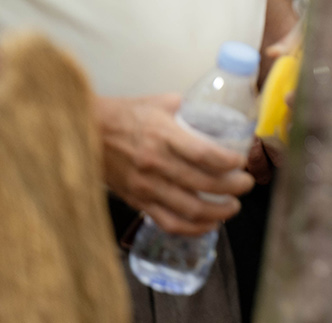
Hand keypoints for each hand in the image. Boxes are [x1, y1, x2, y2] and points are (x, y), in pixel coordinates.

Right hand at [95, 94, 253, 236]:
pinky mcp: (137, 201)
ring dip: (218, 212)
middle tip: (247, 184)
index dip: (230, 163)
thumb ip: (189, 108)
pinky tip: (209, 224)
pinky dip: (193, 228)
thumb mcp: (160, 102)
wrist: (84, 133)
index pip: (206, 155)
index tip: (242, 162)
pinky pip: (168, 222)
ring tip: (234, 206)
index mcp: (164, 136)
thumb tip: (215, 111)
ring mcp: (146, 186)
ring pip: (190, 209)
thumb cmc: (124, 115)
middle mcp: (156, 165)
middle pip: (204, 184)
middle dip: (234, 188)